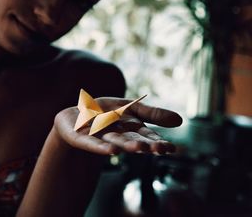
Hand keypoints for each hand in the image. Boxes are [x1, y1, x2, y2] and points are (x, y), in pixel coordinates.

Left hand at [54, 96, 181, 154]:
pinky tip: (111, 151)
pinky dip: (102, 147)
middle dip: (144, 145)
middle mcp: (118, 136)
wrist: (78, 114)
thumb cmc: (106, 112)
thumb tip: (181, 120)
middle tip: (157, 149)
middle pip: (133, 141)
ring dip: (127, 146)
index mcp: (131, 130)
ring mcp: (100, 139)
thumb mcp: (132, 108)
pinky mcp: (83, 139)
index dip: (158, 143)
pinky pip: (93, 144)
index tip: (171, 149)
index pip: (147, 137)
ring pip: (115, 142)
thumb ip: (153, 114)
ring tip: (139, 148)